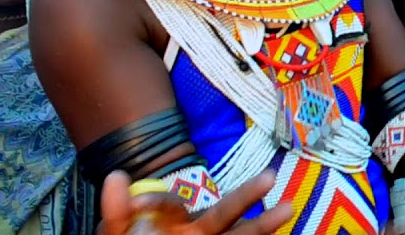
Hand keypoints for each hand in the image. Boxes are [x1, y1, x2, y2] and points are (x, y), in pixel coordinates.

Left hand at [98, 171, 293, 234]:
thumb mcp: (117, 231)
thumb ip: (116, 211)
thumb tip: (116, 175)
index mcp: (174, 220)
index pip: (173, 204)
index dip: (157, 202)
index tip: (133, 206)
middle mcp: (198, 232)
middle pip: (225, 212)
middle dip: (246, 195)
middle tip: (269, 177)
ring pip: (239, 234)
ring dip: (262, 224)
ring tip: (288, 208)